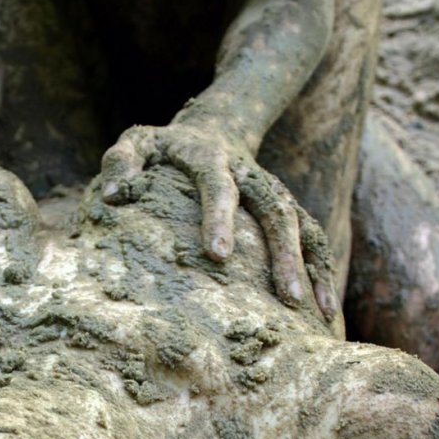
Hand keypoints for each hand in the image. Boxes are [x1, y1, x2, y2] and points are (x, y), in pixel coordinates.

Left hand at [100, 122, 337, 320]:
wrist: (213, 126)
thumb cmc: (164, 148)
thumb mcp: (137, 142)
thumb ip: (123, 163)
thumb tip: (110, 195)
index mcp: (211, 157)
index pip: (218, 184)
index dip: (220, 216)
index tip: (217, 254)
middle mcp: (251, 173)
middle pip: (276, 208)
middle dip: (283, 252)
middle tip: (285, 297)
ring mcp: (272, 191)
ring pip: (301, 224)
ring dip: (312, 266)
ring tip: (318, 311)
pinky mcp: (284, 208)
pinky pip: (312, 237)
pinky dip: (322, 271)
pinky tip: (327, 310)